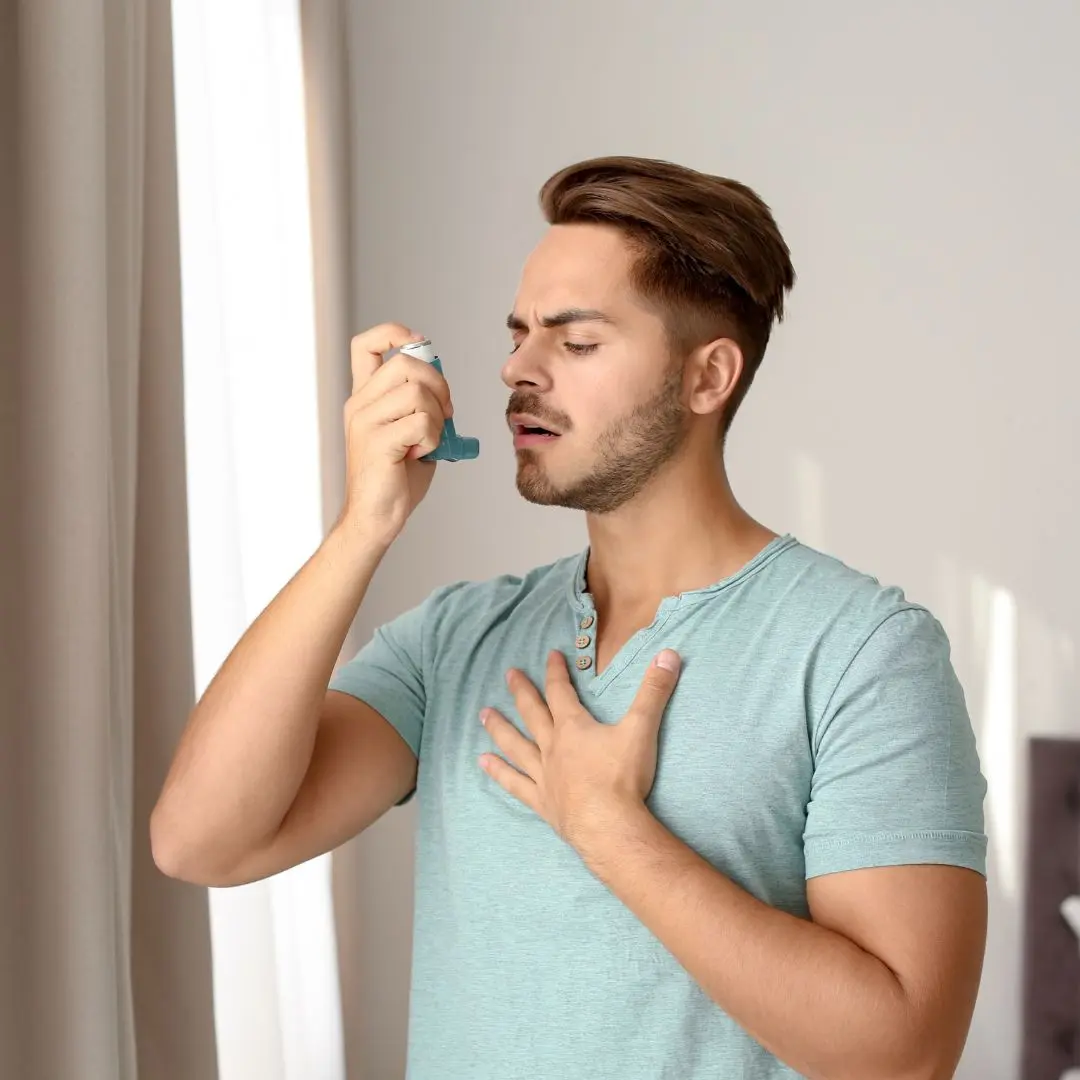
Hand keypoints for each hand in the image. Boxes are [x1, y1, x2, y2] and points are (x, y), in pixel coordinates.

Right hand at [336, 323, 453, 544]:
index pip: (366, 345)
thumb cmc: (395, 477)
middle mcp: (359, 404)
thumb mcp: (411, 431)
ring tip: (429, 440)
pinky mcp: (377, 442)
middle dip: (439, 384)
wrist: (377, 517)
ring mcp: (365, 421)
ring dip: (437, 416)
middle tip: (444, 413)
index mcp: (365, 398)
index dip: (393, 333)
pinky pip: (421, 423)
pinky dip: (433, 439)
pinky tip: (421, 454)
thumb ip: (420, 404)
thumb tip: (441, 386)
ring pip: (417, 392)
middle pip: (406, 363)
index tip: (418, 343)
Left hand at [479, 648, 680, 847]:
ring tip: (483, 714)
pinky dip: (498, 772)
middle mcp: (552, 747)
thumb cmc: (623, 777)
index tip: (550, 655)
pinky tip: (483, 764)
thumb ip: (654, 691)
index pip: (560, 691)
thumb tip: (670, 654)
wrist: (609, 826)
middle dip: (522, 691)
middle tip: (509, 674)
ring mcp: (544, 775)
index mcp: (573, 728)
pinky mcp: (542, 802)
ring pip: (516, 746)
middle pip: (532, 713)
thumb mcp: (642, 728)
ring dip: (500, 728)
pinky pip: (514, 784)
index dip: (556, 671)